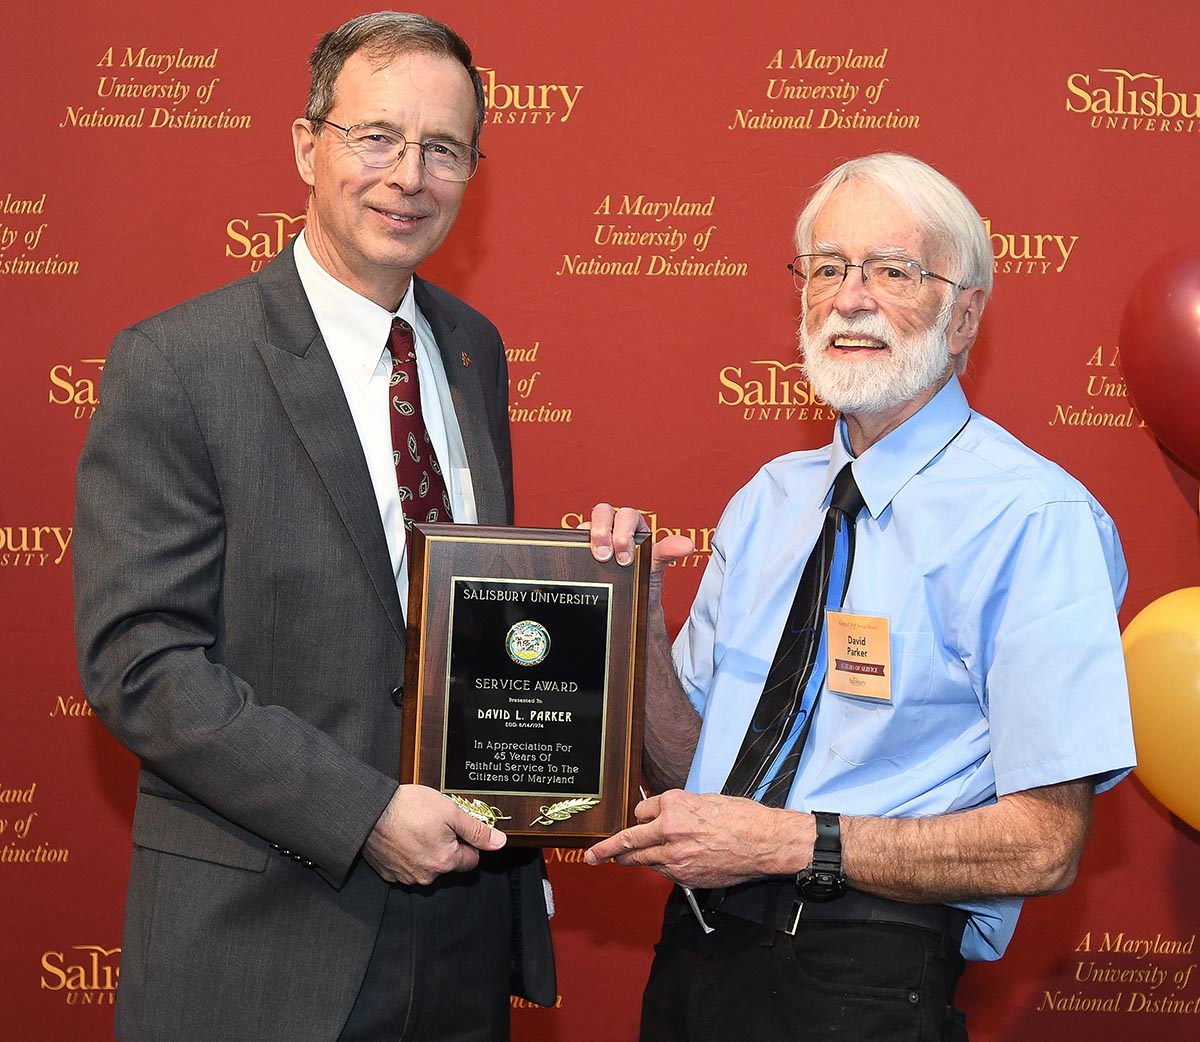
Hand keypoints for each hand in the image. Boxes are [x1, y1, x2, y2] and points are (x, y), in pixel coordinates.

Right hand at [362, 784, 506, 884]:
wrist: (369, 810)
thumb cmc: (408, 808)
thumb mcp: (450, 811)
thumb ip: (476, 830)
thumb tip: (499, 842)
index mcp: (445, 861)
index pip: (471, 860)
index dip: (468, 842)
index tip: (457, 828)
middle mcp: (426, 876)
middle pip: (449, 864)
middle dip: (446, 845)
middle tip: (434, 824)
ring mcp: (406, 877)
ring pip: (427, 866)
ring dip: (426, 850)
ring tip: (416, 828)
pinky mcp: (389, 873)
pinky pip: (406, 867)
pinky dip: (407, 854)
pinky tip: (403, 836)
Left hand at [583, 789, 807, 888]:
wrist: (764, 842)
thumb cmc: (740, 816)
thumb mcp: (704, 800)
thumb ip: (677, 810)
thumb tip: (658, 817)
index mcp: (674, 805)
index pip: (641, 812)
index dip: (642, 816)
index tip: (637, 820)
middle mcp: (669, 829)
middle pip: (628, 841)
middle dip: (607, 849)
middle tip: (593, 855)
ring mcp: (675, 856)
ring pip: (642, 860)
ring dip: (632, 860)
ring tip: (618, 861)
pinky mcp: (685, 876)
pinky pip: (663, 872)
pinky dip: (661, 867)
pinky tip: (673, 863)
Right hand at [585, 503, 694, 597]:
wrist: (631, 600)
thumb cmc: (645, 576)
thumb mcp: (656, 564)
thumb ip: (668, 552)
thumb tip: (688, 545)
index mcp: (633, 525)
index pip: (626, 514)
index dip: (624, 532)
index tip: (626, 558)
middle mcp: (612, 526)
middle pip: (603, 512)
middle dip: (604, 531)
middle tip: (607, 556)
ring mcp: (595, 537)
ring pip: (586, 525)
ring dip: (590, 537)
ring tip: (597, 557)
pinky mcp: (581, 549)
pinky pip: (573, 542)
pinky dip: (574, 548)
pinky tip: (580, 562)